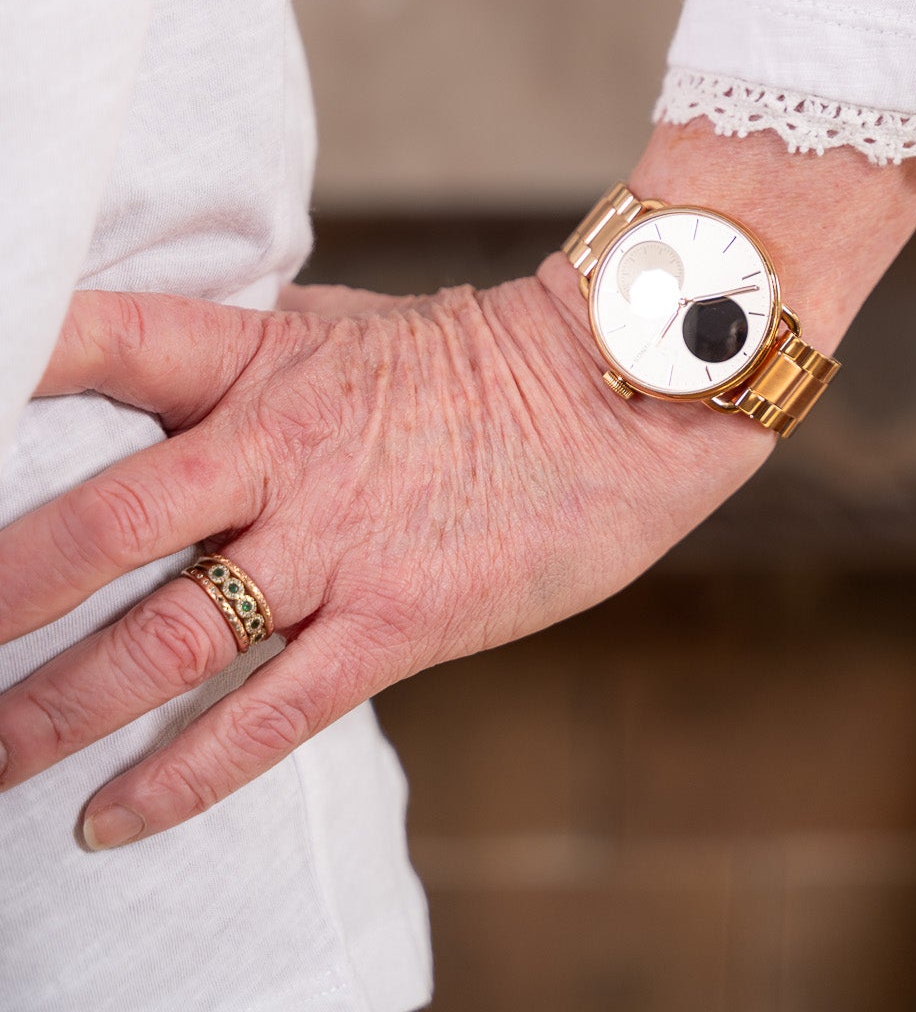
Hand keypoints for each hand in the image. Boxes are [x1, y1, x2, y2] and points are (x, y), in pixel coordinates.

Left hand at [0, 262, 767, 849]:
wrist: (619, 398)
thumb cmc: (475, 363)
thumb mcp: (340, 329)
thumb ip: (237, 359)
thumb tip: (137, 378)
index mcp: (263, 358)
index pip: (111, 340)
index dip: (19, 361)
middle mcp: (281, 448)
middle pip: (106, 520)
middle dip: (5, 585)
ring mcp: (336, 542)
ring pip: (167, 639)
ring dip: (58, 705)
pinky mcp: (394, 622)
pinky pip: (268, 715)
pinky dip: (179, 777)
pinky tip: (104, 820)